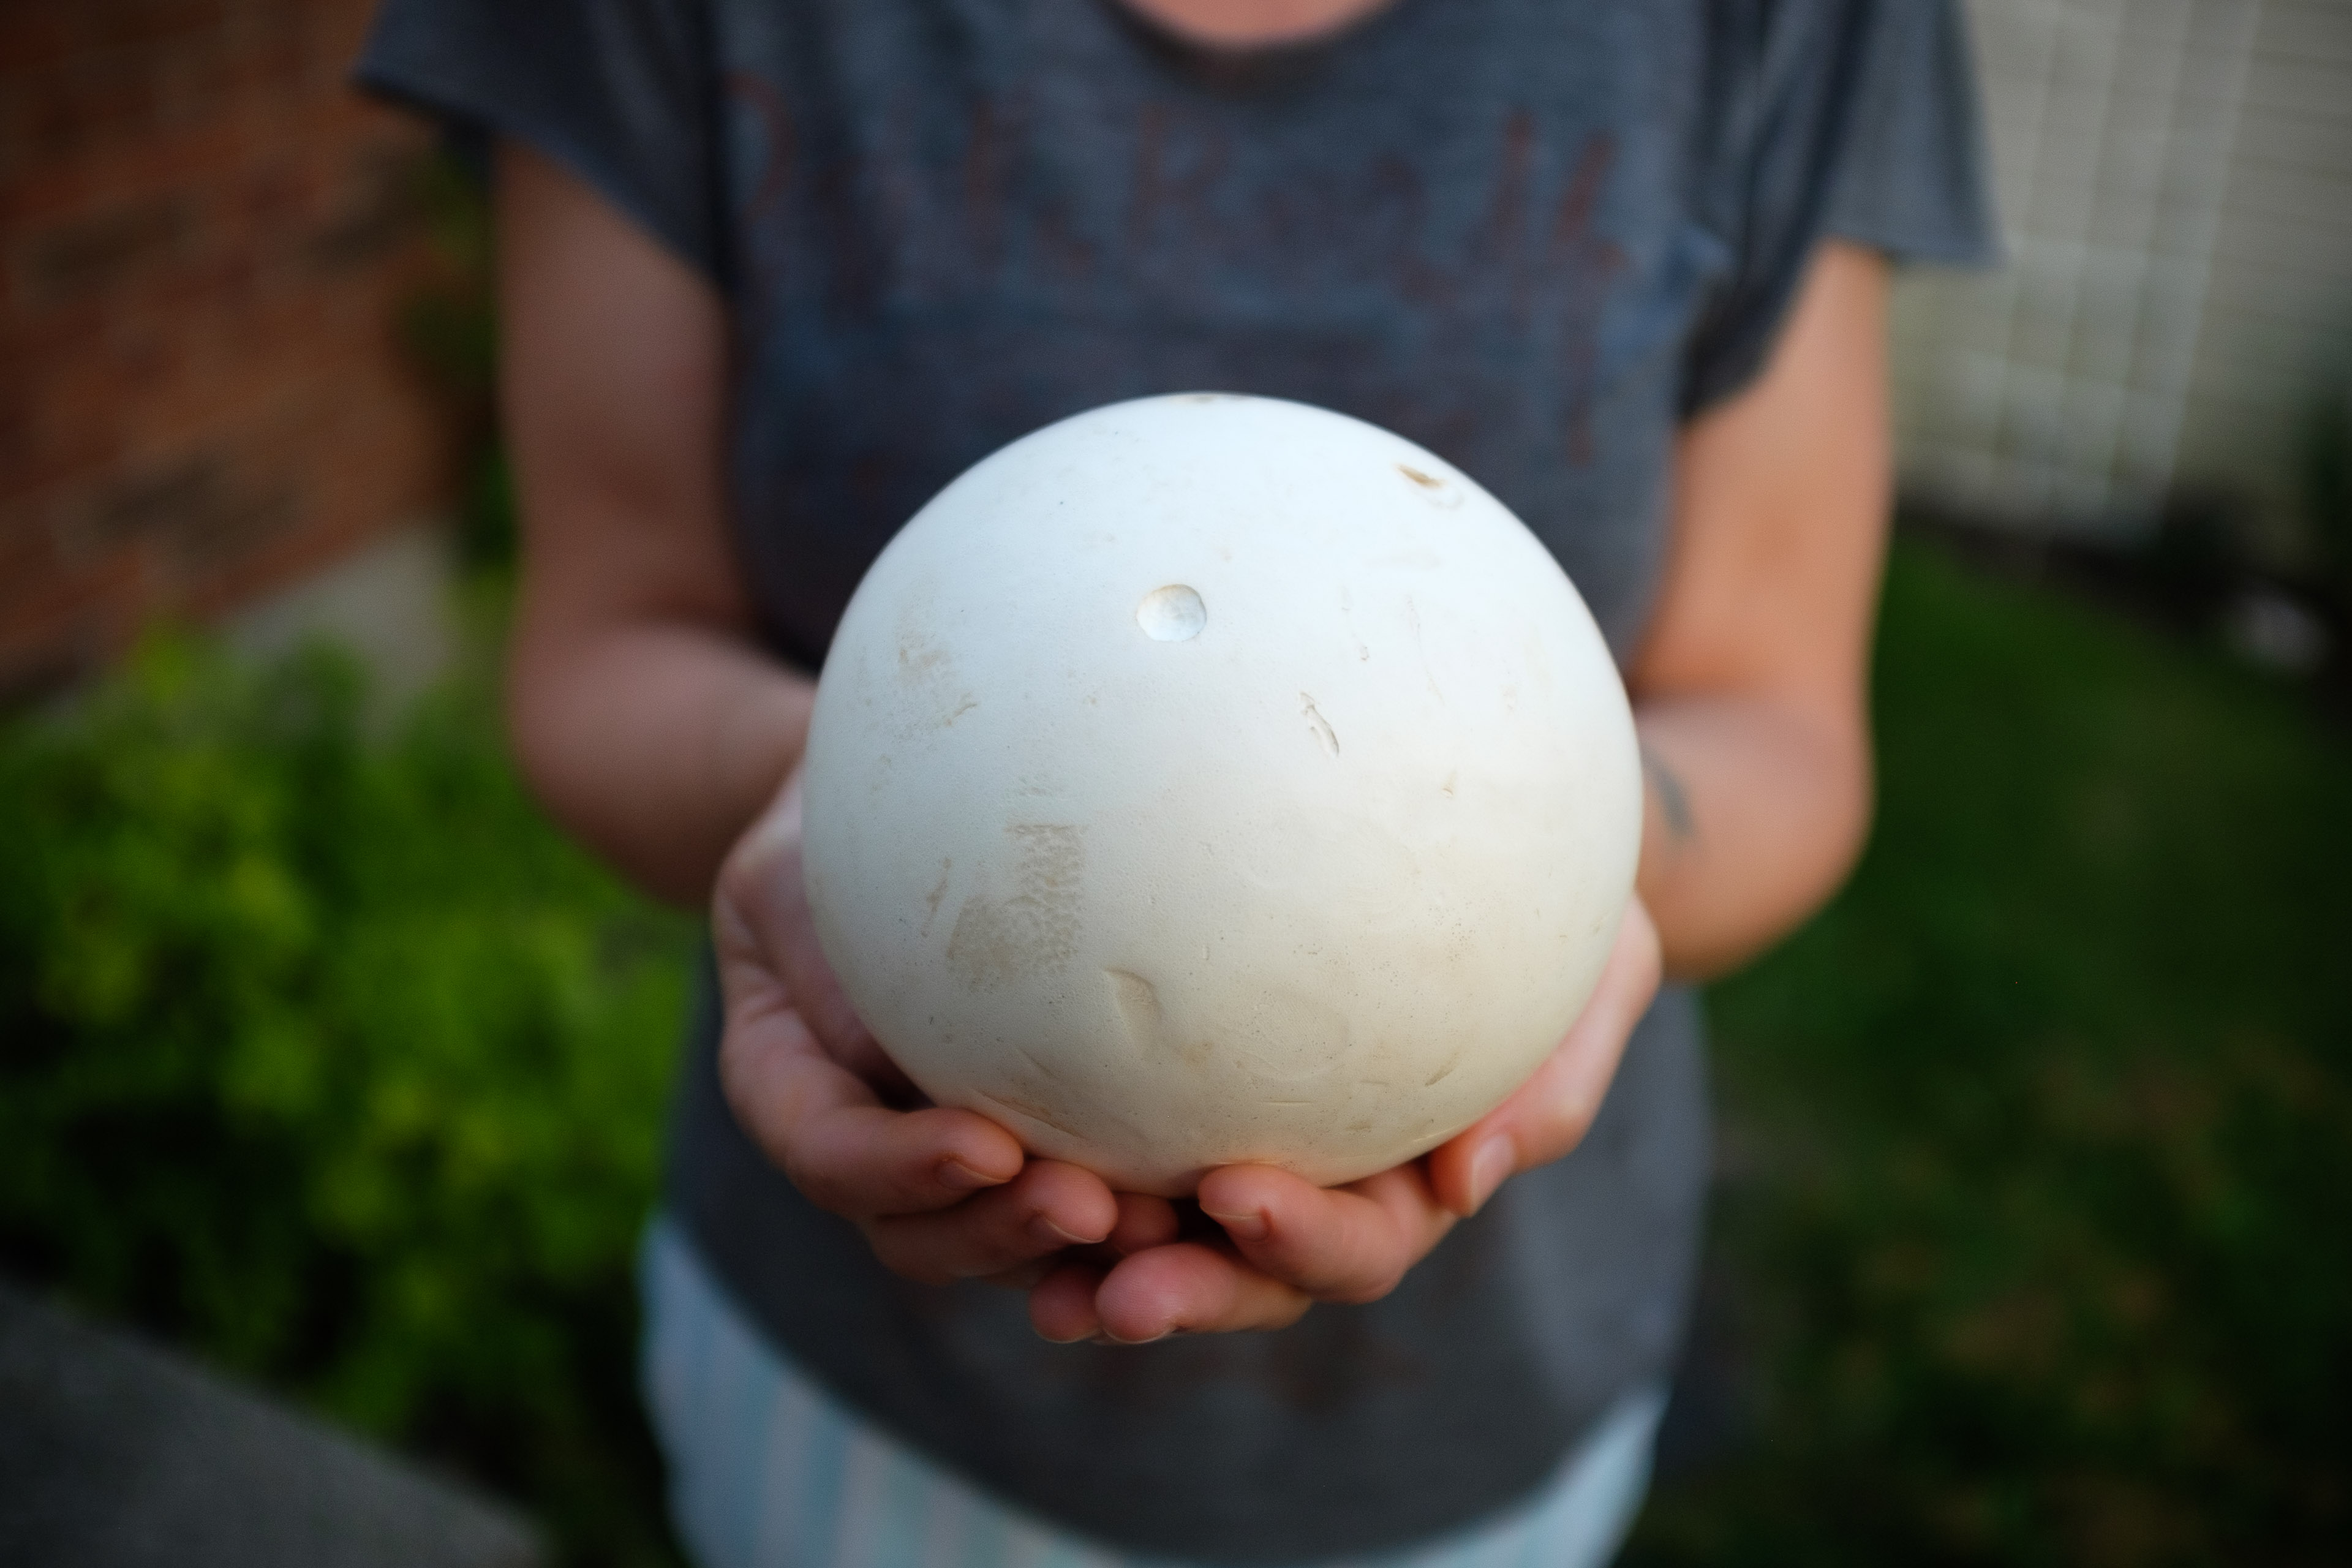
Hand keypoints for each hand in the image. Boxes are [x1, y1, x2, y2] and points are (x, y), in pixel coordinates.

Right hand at [712, 772, 1132, 1284]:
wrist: (896, 813)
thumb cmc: (842, 822)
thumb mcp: (807, 857)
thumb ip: (837, 944)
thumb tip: (902, 1044)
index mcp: (786, 1083)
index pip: (829, 1157)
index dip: (903, 1169)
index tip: (990, 1148)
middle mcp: (868, 1146)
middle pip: (918, 1237)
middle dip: (1005, 1233)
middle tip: (1097, 1210)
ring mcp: (952, 1162)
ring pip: (1004, 1247)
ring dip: (1081, 1250)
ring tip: (1165, 1228)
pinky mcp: (1040, 1148)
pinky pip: (1080, 1208)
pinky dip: (1136, 1221)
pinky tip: (1208, 1203)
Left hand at [1026, 899, 1663, 1342]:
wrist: (1515, 850)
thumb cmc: (1566, 910)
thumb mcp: (1603, 973)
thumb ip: (1552, 1077)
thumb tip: (1467, 1182)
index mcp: (1416, 1177)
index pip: (1361, 1244)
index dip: (1300, 1239)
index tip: (1236, 1195)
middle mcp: (1325, 1181)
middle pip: (1250, 1269)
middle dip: (1185, 1290)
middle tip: (1110, 1294)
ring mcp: (1250, 1142)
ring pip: (1168, 1233)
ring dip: (1101, 1264)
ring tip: (1037, 1276)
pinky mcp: (1182, 1095)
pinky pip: (1117, 1146)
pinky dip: (1060, 1173)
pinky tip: (990, 1161)